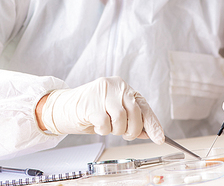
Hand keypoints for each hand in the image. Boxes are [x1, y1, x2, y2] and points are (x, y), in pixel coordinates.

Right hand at [41, 77, 164, 143]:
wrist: (64, 106)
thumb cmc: (91, 110)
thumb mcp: (114, 113)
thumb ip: (131, 120)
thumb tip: (148, 133)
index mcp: (124, 88)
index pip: (144, 106)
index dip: (152, 124)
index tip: (160, 138)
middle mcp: (116, 86)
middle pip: (135, 113)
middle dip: (131, 130)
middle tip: (123, 133)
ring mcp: (103, 93)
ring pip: (121, 120)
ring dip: (115, 130)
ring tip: (106, 126)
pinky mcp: (91, 103)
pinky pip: (105, 125)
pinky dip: (102, 130)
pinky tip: (96, 124)